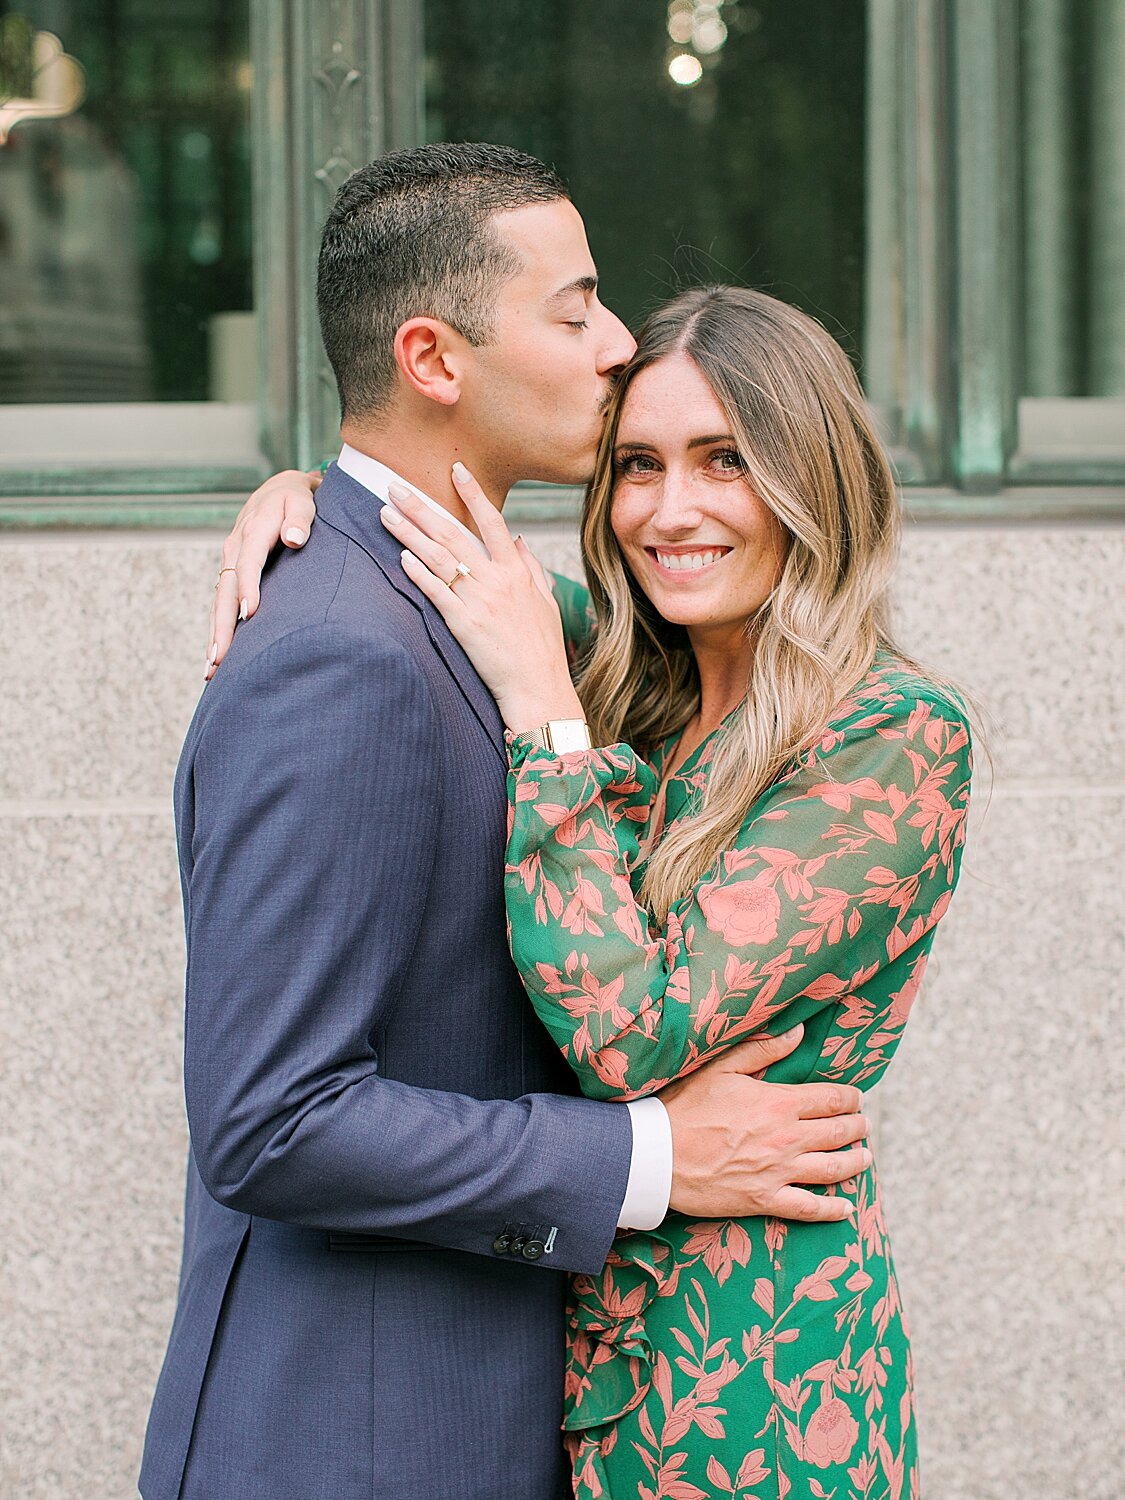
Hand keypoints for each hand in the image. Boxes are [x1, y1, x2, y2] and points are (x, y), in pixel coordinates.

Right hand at [206, 468, 321, 678]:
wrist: (281, 490)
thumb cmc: (297, 498)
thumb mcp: (302, 499)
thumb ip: (300, 518)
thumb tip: (294, 538)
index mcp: (252, 531)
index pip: (248, 562)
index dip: (248, 587)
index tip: (249, 614)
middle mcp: (234, 548)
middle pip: (225, 592)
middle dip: (221, 626)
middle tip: (218, 659)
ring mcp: (230, 563)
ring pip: (220, 603)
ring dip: (216, 636)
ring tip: (211, 670)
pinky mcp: (232, 575)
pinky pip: (223, 604)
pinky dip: (220, 630)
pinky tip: (218, 657)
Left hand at [381, 464, 584, 729]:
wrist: (537, 687)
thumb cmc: (542, 650)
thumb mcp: (546, 603)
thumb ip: (531, 569)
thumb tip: (518, 542)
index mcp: (517, 572)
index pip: (492, 521)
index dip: (473, 494)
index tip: (456, 470)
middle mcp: (497, 581)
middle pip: (453, 534)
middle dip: (422, 507)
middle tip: (395, 486)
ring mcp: (479, 602)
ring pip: (438, 558)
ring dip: (409, 533)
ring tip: (385, 514)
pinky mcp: (463, 625)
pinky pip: (436, 593)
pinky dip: (418, 573)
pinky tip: (400, 557)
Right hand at [661, 1026, 869, 1221]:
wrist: (658, 1154)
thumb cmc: (686, 1106)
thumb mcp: (722, 1068)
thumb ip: (763, 1049)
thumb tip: (798, 1032)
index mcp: (779, 1102)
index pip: (832, 1099)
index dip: (851, 1098)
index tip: (856, 1098)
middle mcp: (787, 1137)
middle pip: (839, 1132)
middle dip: (858, 1127)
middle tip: (864, 1125)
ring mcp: (779, 1171)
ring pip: (833, 1168)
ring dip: (855, 1162)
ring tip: (865, 1157)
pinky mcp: (765, 1199)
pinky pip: (810, 1207)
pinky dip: (833, 1209)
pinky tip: (846, 1207)